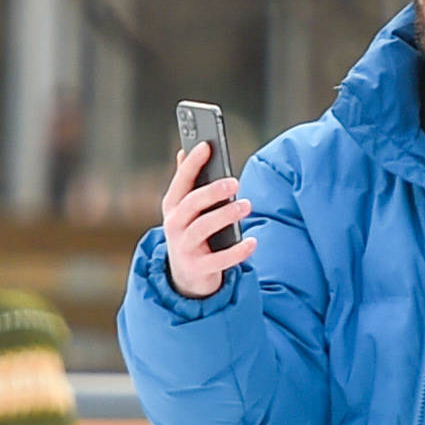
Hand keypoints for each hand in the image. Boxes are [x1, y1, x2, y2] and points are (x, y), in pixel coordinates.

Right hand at [159, 143, 254, 299]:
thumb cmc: (191, 234)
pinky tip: (252, 242)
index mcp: (172, 206)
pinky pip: (219, 259)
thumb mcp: (184, 210)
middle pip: (192, 204)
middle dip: (212, 191)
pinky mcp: (198, 268)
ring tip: (246, 206)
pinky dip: (237, 251)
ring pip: (203, 228)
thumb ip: (186, 183)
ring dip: (225, 215)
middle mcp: (174, 225)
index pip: (181, 181)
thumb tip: (184, 151)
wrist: (185, 278)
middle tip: (235, 182)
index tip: (207, 146)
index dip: (192, 163)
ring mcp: (184, 248)